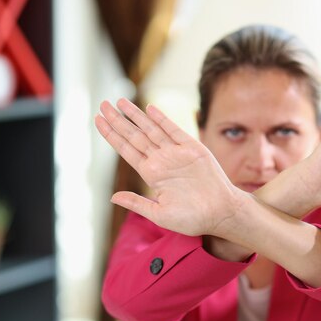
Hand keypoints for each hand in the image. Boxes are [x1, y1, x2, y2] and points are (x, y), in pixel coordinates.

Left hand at [95, 100, 243, 236]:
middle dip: (118, 121)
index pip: (126, 150)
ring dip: (135, 115)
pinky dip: (162, 119)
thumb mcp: (160, 214)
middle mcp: (162, 161)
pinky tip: (149, 109)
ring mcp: (177, 153)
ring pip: (151, 129)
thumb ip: (137, 203)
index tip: (98, 121)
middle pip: (135, 136)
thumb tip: (113, 197)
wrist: (221, 213)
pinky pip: (174, 130)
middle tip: (102, 105)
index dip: (112, 135)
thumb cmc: (193, 219)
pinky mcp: (193, 148)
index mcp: (152, 175)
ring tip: (118, 101)